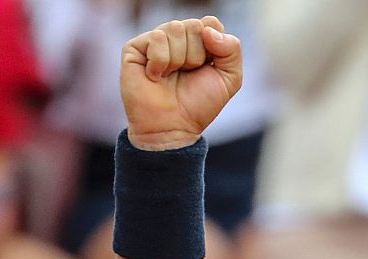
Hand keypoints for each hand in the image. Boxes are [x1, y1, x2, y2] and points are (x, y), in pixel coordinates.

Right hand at [120, 16, 242, 151]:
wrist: (172, 128)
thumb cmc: (198, 105)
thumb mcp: (229, 79)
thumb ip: (232, 49)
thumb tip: (207, 30)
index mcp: (199, 42)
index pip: (211, 23)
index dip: (214, 45)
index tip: (208, 67)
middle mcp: (176, 38)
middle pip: (195, 25)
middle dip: (197, 55)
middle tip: (187, 75)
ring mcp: (155, 41)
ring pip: (175, 28)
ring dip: (179, 59)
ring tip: (171, 76)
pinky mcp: (135, 48)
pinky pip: (157, 38)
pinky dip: (161, 61)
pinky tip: (155, 76)